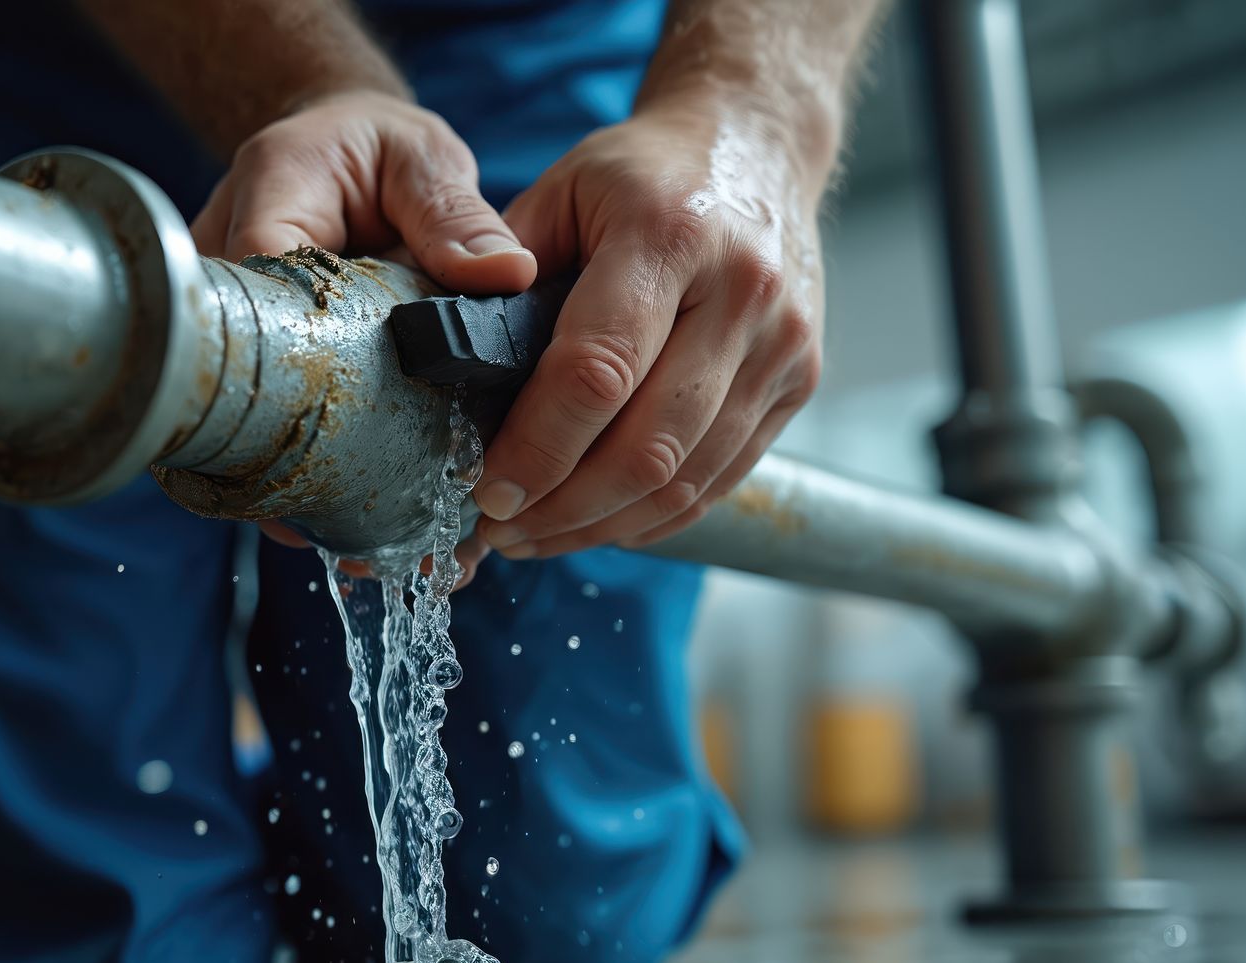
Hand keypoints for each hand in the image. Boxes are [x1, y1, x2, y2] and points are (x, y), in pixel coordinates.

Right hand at [200, 90, 533, 585]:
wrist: (340, 154)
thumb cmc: (378, 151)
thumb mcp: (421, 159)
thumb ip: (455, 212)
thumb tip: (506, 272)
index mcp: (267, 204)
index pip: (256, 293)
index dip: (288, 373)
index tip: (333, 443)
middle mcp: (230, 275)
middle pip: (236, 382)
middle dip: (286, 463)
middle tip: (339, 529)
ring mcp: (239, 333)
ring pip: (246, 422)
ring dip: (300, 488)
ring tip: (362, 553)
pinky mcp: (262, 370)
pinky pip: (275, 430)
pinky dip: (319, 480)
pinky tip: (367, 535)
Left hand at [470, 104, 825, 558]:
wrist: (757, 145)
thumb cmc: (642, 173)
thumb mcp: (560, 191)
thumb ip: (503, 275)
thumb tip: (446, 372)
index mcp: (671, 235)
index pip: (598, 370)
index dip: (538, 447)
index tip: (486, 490)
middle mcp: (742, 293)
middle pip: (649, 445)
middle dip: (563, 508)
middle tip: (501, 529)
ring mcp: (783, 344)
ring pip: (687, 478)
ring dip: (603, 525)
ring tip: (537, 535)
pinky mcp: (799, 382)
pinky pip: (721, 479)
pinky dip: (654, 516)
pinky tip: (598, 521)